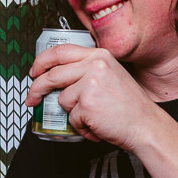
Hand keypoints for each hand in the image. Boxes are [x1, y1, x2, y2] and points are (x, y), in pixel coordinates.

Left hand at [26, 44, 159, 148]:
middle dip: (37, 89)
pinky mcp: (87, 104)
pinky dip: (81, 127)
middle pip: (52, 74)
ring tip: (93, 117)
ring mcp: (90, 84)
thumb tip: (55, 77)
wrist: (146, 125)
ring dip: (73, 114)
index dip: (42, 61)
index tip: (34, 72)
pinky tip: (97, 125)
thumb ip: (86, 71)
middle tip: (32, 99)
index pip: (61, 51)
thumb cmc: (130, 106)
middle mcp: (95, 65)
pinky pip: (72, 118)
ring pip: (63, 100)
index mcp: (99, 56)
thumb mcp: (111, 75)